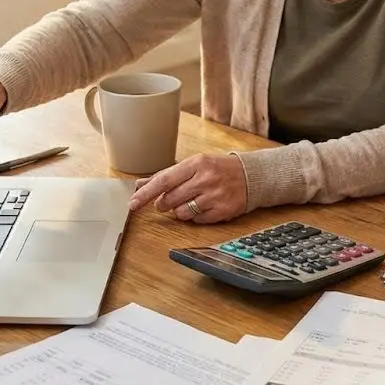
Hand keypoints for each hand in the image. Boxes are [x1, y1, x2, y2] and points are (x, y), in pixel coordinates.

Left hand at [128, 153, 247, 222]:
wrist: (251, 176)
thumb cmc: (218, 169)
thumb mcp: (194, 165)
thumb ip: (167, 175)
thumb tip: (140, 184)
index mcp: (196, 164)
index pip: (164, 180)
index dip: (146, 193)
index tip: (133, 203)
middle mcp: (205, 179)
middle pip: (170, 199)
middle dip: (163, 204)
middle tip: (167, 201)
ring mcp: (215, 196)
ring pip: (182, 213)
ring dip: (180, 211)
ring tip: (190, 201)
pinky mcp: (223, 211)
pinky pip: (197, 220)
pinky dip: (195, 216)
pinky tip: (204, 206)